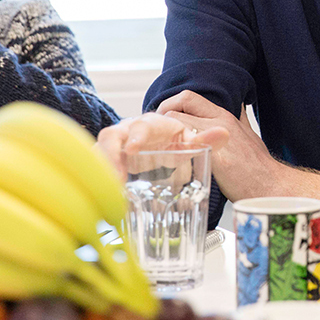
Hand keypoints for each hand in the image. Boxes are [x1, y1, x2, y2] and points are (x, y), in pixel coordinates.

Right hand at [95, 109, 229, 179]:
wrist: (160, 147)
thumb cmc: (172, 142)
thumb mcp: (189, 142)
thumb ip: (204, 140)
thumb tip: (223, 134)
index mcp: (151, 125)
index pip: (142, 125)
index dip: (136, 135)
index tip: (134, 150)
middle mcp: (129, 132)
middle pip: (112, 135)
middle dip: (110, 153)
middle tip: (115, 176)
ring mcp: (115, 147)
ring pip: (99, 151)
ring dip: (101, 168)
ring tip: (110, 189)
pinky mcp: (107, 161)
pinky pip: (96, 167)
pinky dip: (97, 179)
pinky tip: (103, 195)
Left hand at [155, 91, 285, 200]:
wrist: (272, 185)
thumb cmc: (259, 166)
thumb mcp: (249, 134)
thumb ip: (240, 119)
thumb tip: (240, 105)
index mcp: (225, 116)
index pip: (190, 97)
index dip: (172, 104)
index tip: (164, 118)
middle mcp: (220, 121)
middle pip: (180, 103)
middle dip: (161, 113)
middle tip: (154, 130)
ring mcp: (216, 138)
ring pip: (176, 122)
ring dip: (162, 133)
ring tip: (157, 147)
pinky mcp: (214, 157)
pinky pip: (184, 146)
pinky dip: (170, 151)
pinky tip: (166, 162)